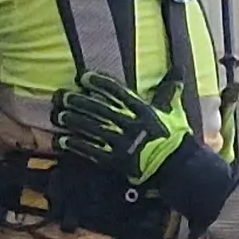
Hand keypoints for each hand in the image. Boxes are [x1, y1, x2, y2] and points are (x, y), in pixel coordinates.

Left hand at [51, 72, 186, 183]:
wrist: (179, 168)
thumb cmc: (176, 139)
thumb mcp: (174, 112)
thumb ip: (169, 91)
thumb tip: (179, 69)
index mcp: (144, 112)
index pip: (118, 93)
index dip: (99, 84)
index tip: (84, 77)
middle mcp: (132, 125)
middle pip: (101, 110)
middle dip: (80, 102)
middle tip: (62, 95)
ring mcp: (123, 144)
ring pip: (94, 129)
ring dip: (75, 121)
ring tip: (59, 115)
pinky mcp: (116, 161)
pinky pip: (93, 151)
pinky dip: (77, 145)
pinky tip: (63, 140)